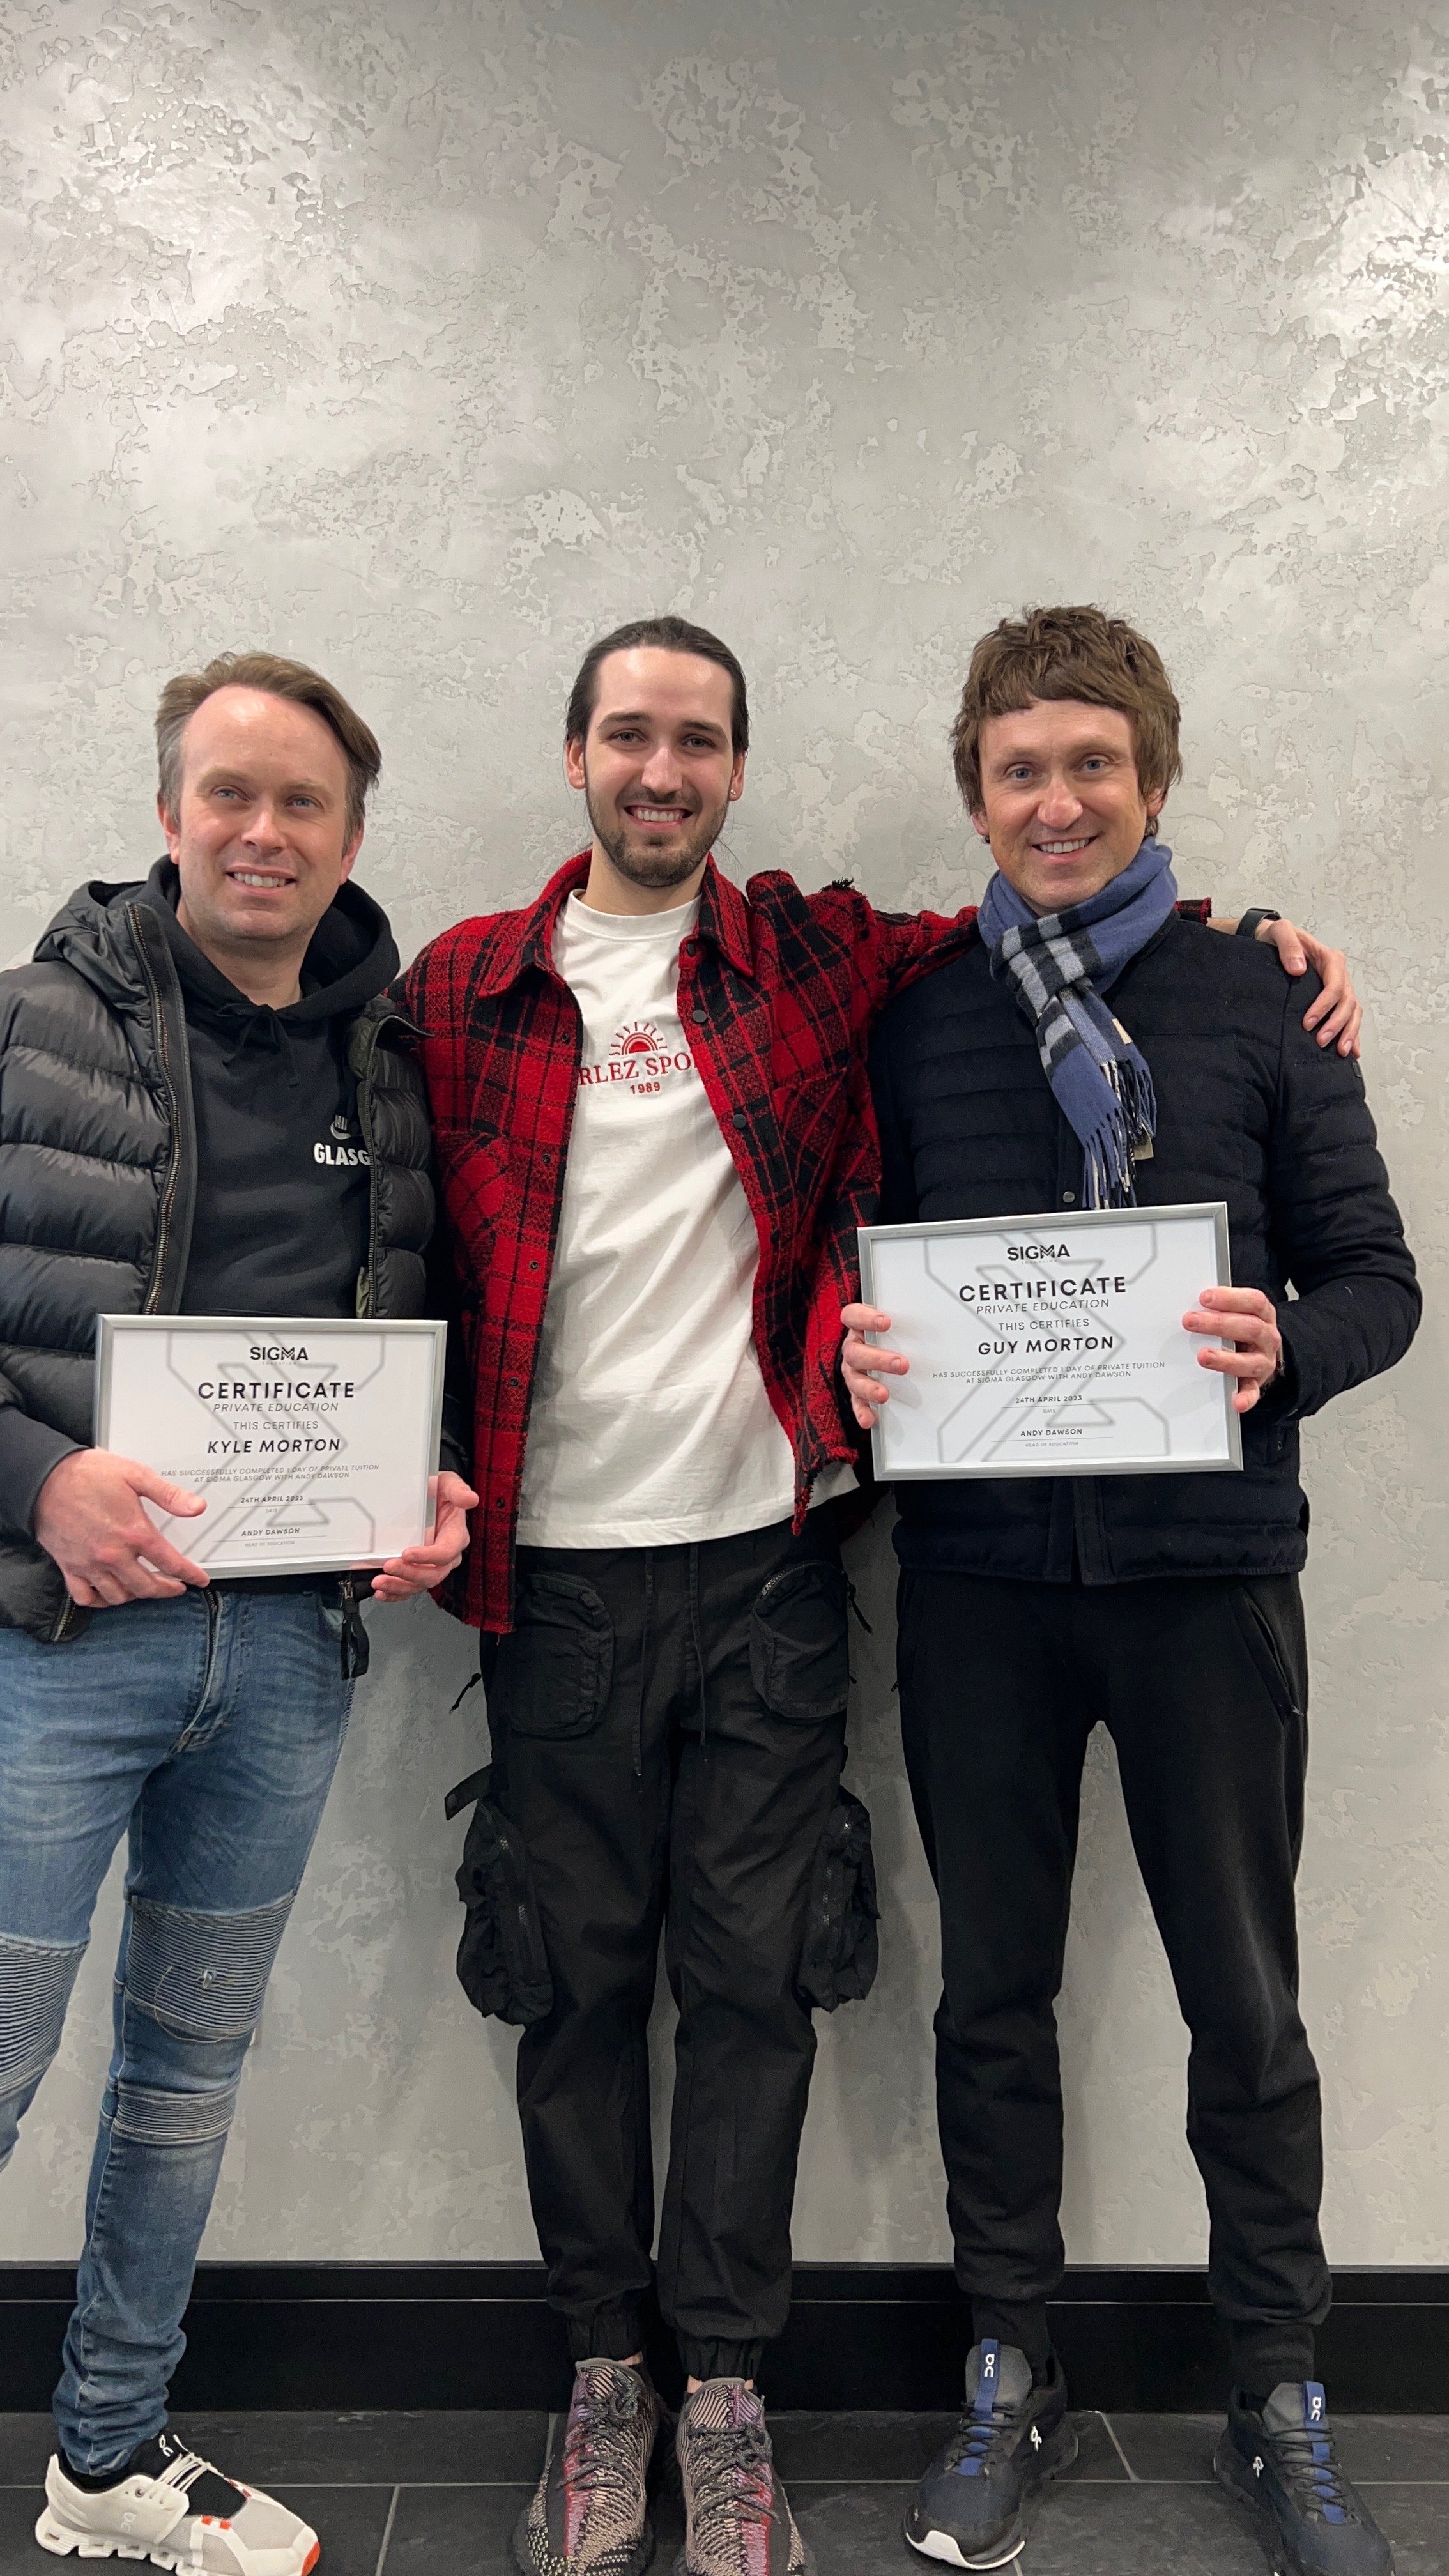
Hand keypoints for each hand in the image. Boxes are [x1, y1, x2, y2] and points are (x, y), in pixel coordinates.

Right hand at [33, 1448, 208, 1607]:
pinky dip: (99, 1601)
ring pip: (118, 1596)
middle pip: (146, 1586)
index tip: (198, 1579)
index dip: (189, 1574)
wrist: (45, 1478)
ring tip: (145, 1589)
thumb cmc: (87, 1474)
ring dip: (136, 1596)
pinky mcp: (69, 1567)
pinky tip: (108, 1595)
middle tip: (176, 1587)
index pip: (170, 1563)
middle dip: (166, 1590)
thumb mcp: (135, 1475)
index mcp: (133, 1532)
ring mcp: (90, 1564)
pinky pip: (85, 1597)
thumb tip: (196, 1507)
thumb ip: (168, 1494)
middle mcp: (113, 1554)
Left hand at [371, 1469, 478, 1600]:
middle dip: (410, 1574)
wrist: (427, 1496)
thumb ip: (457, 1490)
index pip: (446, 1553)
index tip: (407, 1553)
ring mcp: (432, 1565)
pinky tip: (383, 1593)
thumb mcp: (448, 1483)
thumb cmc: (438, 1491)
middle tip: (389, 1567)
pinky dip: (396, 1594)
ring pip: (419, 1584)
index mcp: (455, 1536)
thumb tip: (470, 1499)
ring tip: (379, 1583)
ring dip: (399, 1587)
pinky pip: (410, 1587)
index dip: (428, 1556)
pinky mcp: (418, 1570)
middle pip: (433, 1574)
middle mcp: (446, 1555)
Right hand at [841, 1302, 908, 1429]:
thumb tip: (938, 1317)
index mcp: (858, 1327)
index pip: (852, 1316)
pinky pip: (856, 1403)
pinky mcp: (856, 1391)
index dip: (865, 1318)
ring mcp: (853, 1371)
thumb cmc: (892, 1334)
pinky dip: (862, 1411)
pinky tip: (870, 1419)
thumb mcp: (897, 1323)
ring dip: (869, 1387)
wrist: (883, 1349)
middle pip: (854, 1352)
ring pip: (854, 1379)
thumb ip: (907, 1320)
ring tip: (884, 1394)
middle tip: (902, 1364)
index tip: (886, 1322)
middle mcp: (853, 1348)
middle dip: (878, 1359)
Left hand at [1182, 1285, 1282, 1414]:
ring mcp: (1263, 1361)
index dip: (1231, 1298)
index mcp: (1264, 1315)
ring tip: (1203, 1356)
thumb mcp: (1238, 1311)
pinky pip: (1252, 1392)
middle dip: (1218, 1324)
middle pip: (1250, 1328)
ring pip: (1250, 1360)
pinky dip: (1245, 1398)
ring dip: (1225, 1359)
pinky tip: (1235, 1401)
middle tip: (1191, 1321)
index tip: (1205, 1297)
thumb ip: (1219, 1307)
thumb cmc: (1242, 1328)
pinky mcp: (1256, 1382)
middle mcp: (1267, 1337)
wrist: (1261, 1351)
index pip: (1254, 1302)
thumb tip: (1189, 1302)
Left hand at [1254, 918, 1361, 1058]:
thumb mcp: (1280, 932)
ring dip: (1349, 1032)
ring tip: (1339, 1051)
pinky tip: (1352, 1050)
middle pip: (1347, 1002)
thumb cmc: (1276, 937)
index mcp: (1329, 959)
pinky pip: (1349, 1016)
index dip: (1324, 1006)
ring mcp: (1338, 987)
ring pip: (1353, 1011)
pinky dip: (1352, 1032)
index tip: (1307, 1023)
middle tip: (1321, 1041)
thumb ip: (1289, 946)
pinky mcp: (1333, 998)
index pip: (1335, 985)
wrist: (1270, 941)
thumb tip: (1298, 969)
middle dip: (1337, 1024)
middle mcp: (1337, 974)